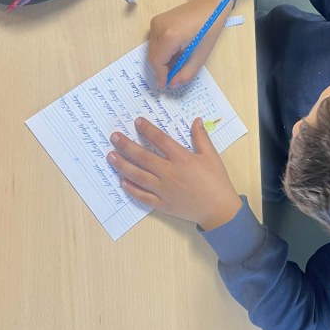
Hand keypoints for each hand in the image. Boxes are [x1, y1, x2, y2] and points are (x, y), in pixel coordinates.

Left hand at [106, 116, 242, 229]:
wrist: (218, 209)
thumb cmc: (216, 181)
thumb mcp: (211, 156)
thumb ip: (201, 138)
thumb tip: (196, 121)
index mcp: (181, 159)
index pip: (160, 140)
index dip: (147, 129)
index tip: (137, 122)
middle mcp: (169, 173)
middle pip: (143, 157)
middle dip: (126, 146)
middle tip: (114, 137)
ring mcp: (163, 190)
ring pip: (138, 176)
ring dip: (123, 165)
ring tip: (111, 156)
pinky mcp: (162, 204)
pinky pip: (142, 196)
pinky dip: (131, 189)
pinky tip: (122, 182)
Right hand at [149, 0, 232, 88]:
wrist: (209, 5)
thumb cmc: (208, 29)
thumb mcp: (200, 56)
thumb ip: (185, 73)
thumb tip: (172, 84)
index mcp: (170, 36)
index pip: (157, 63)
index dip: (160, 76)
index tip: (165, 86)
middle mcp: (158, 28)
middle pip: (153, 57)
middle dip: (161, 70)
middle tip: (172, 78)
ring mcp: (156, 23)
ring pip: (152, 50)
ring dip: (161, 60)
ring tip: (175, 64)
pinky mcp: (156, 21)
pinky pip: (154, 42)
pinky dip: (161, 51)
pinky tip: (174, 53)